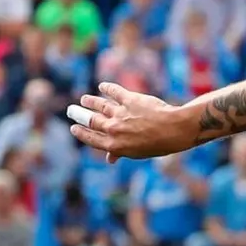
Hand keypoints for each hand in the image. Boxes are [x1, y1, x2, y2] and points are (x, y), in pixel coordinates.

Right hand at [68, 82, 191, 162]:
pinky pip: (115, 92)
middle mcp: (114, 129)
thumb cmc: (158, 144)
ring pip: (100, 105)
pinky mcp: (129, 100)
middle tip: (71, 110)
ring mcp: (121, 114)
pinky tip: (102, 86)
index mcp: (115, 145)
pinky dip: (107, 88)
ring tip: (84, 99)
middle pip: (91, 121)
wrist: (174, 130)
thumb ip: (120, 152)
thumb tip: (109, 159)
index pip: (92, 139)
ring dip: (90, 102)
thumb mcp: (137, 153)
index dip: (81, 133)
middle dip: (79, 115)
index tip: (73, 129)